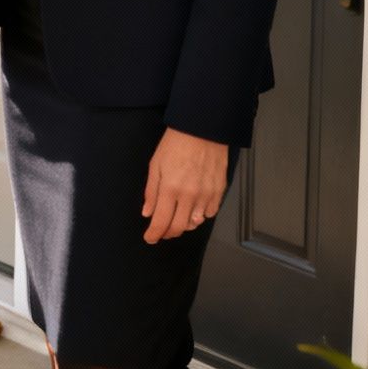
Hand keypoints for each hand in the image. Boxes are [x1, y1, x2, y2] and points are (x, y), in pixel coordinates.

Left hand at [142, 126, 228, 243]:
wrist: (203, 130)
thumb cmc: (175, 144)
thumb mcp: (155, 165)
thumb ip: (151, 192)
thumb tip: (148, 213)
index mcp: (170, 189)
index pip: (161, 222)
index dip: (154, 234)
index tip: (150, 238)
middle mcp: (190, 196)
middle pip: (178, 227)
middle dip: (168, 233)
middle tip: (161, 232)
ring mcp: (207, 195)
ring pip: (195, 223)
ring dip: (184, 225)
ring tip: (176, 219)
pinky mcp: (219, 191)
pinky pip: (210, 213)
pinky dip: (200, 216)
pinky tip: (194, 209)